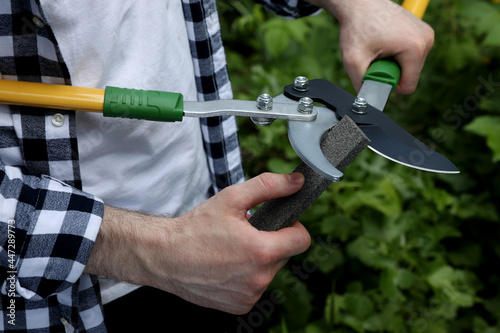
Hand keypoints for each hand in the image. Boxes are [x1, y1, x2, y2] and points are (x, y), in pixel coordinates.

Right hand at [86, 173, 310, 314]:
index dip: (293, 227)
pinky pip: (255, 288)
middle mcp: (259, 279)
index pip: (302, 241)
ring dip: (258, 261)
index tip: (278, 223)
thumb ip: (269, 186)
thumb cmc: (196, 227)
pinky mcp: (239, 307)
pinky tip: (226, 267)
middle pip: (284, 256)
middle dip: (271, 242)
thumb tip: (297, 182)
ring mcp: (249, 296)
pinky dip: (246, 277)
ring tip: (232, 250)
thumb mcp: (232, 198)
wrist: (164, 256)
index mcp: (261, 252)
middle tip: (245, 234)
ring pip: (269, 272)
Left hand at [307, 0, 433, 93]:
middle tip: (375, 57)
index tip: (375, 71)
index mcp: (415, 48)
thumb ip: (361, 84)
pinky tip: (385, 43)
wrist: (359, 3)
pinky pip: (411, 55)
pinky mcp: (423, 32)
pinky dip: (397, 55)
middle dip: (390, 73)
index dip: (389, 86)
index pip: (408, 86)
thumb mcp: (354, 61)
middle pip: (410, 76)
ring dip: (393, 64)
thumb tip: (366, 103)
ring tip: (380, 48)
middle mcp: (426, 40)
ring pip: (411, 66)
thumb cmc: (357, 26)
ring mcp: (427, 35)